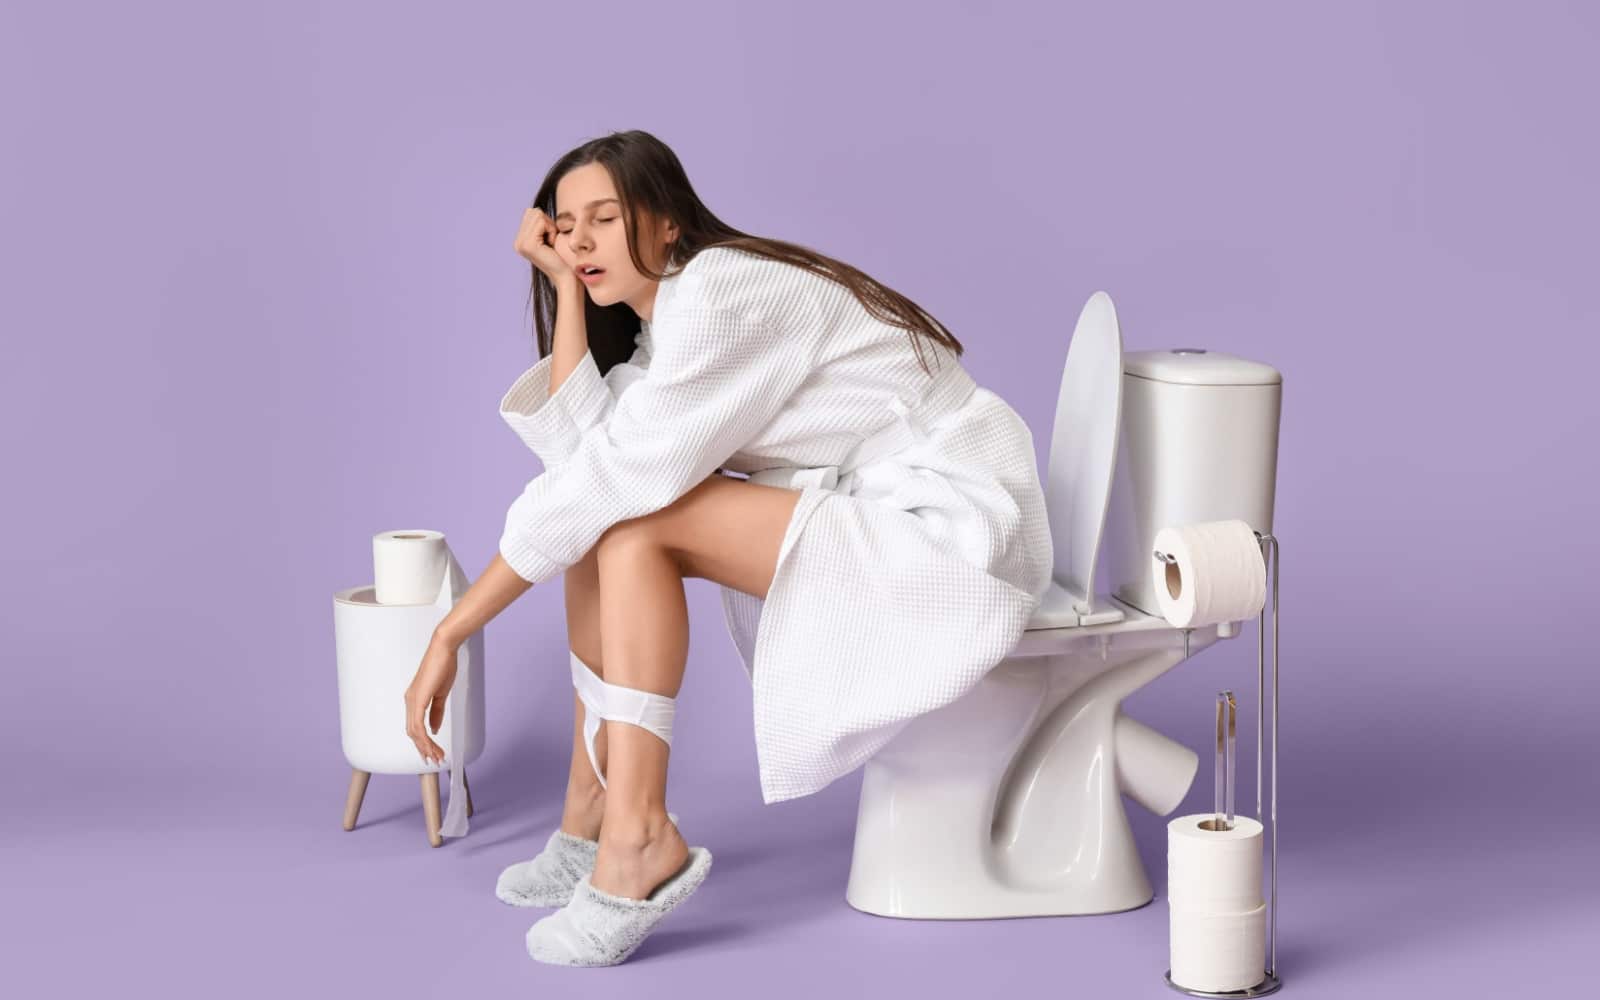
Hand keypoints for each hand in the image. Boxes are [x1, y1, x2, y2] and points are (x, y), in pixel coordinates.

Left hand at [404, 634, 458, 766]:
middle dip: (424, 749)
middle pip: (413, 733)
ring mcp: (412, 701)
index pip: (416, 727)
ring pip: (415, 732)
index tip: (433, 752)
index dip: (423, 742)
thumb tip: (434, 729)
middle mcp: (410, 701)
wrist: (444, 650)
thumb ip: (437, 712)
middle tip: (435, 760)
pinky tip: (432, 744)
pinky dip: (424, 738)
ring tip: (437, 756)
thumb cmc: (443, 666)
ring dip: (426, 746)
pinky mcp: (418, 699)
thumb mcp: (441, 694)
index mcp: (414, 700)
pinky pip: (418, 725)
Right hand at [514, 206, 577, 283]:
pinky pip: (542, 222)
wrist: (566, 277)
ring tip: (552, 244)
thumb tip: (537, 208)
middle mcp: (518, 242)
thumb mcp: (550, 237)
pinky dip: (552, 231)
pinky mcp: (528, 244)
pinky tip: (552, 245)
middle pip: (533, 211)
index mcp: (520, 240)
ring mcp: (521, 243)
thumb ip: (540, 224)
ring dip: (550, 227)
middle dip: (548, 223)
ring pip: (537, 214)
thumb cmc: (563, 257)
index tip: (551, 239)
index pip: (531, 212)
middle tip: (552, 241)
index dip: (546, 222)